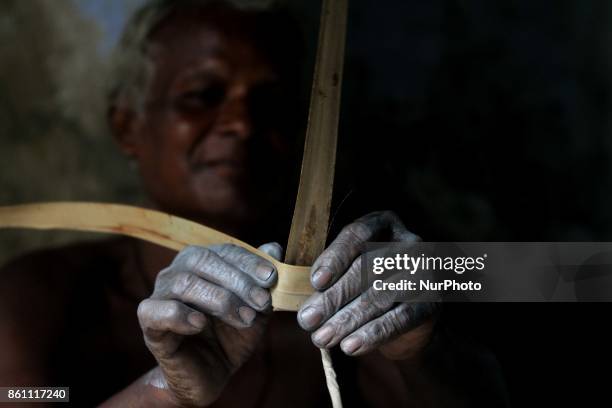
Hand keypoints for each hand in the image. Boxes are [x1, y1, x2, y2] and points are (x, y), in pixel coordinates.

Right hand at [137, 243, 280, 406]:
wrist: (211, 375)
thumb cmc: (232, 336)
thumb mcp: (256, 309)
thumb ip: (263, 281)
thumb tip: (274, 248)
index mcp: (202, 262)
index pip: (224, 250)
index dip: (249, 262)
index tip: (271, 279)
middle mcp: (177, 272)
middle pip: (202, 260)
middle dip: (237, 280)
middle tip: (261, 303)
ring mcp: (160, 296)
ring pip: (184, 283)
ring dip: (220, 300)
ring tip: (244, 319)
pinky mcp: (149, 323)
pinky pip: (157, 311)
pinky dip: (181, 315)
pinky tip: (201, 324)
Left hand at [297, 211, 437, 359]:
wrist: (408, 314)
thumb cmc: (367, 283)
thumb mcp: (346, 269)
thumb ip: (322, 273)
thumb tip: (287, 277)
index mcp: (383, 225)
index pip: (357, 235)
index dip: (335, 258)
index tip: (314, 281)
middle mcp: (407, 242)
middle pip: (365, 268)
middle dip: (332, 297)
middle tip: (307, 320)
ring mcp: (423, 271)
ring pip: (379, 296)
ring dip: (347, 320)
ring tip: (322, 338)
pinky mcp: (430, 302)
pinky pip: (398, 319)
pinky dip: (372, 335)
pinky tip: (350, 346)